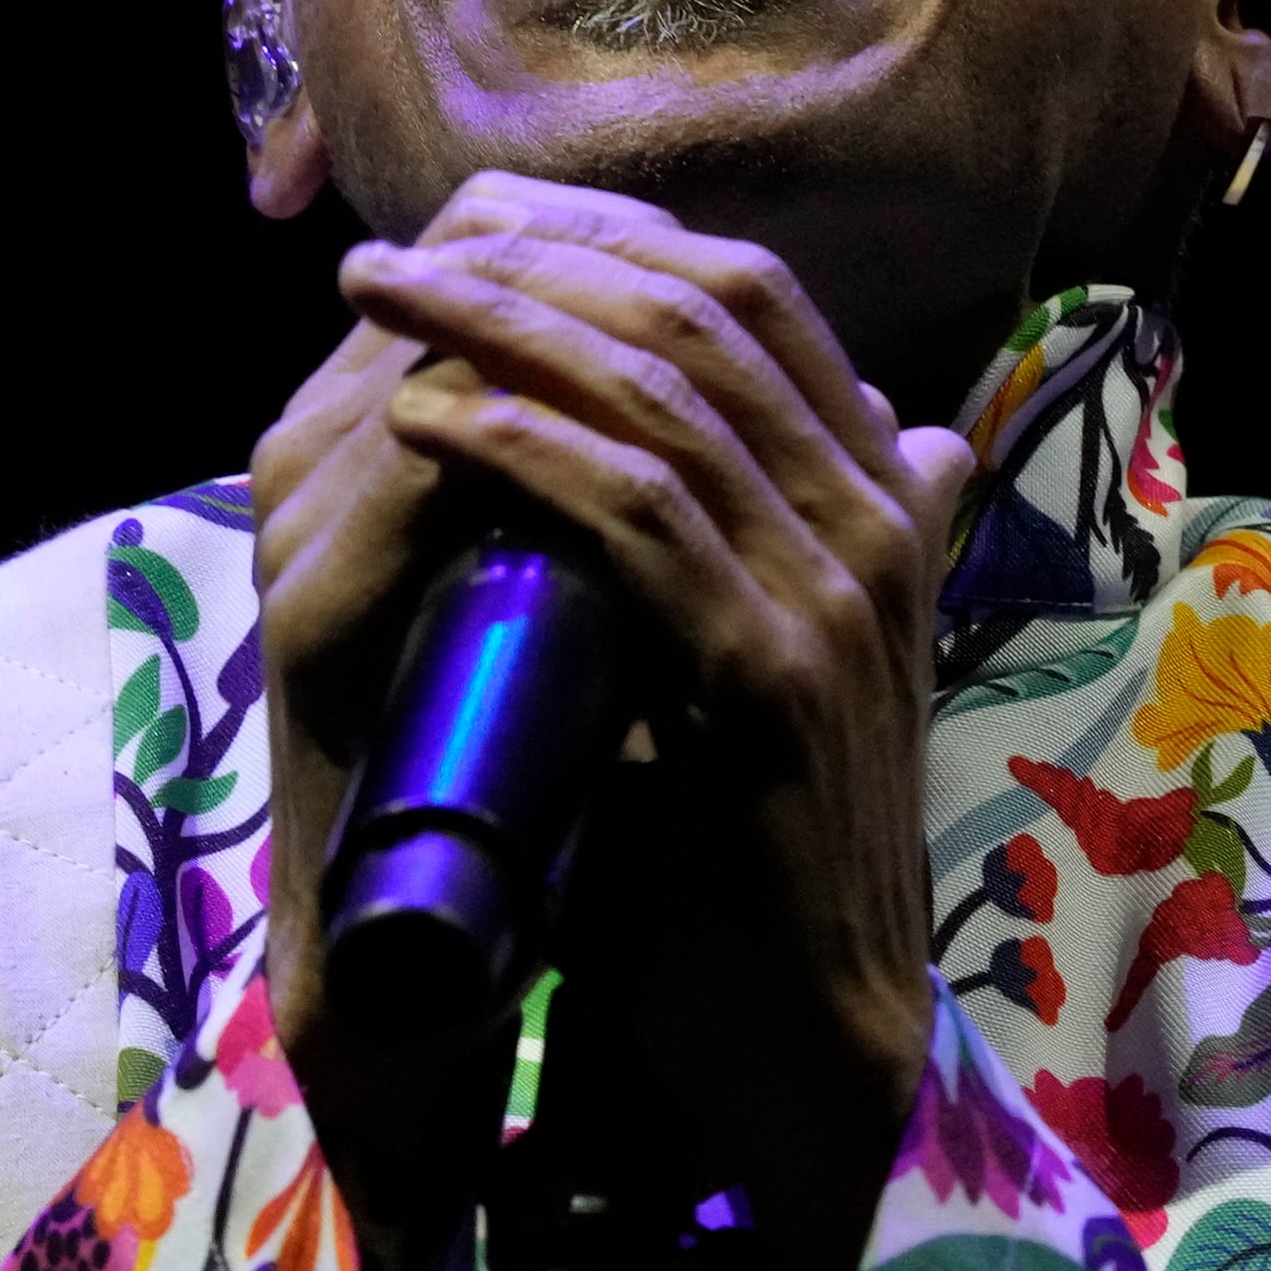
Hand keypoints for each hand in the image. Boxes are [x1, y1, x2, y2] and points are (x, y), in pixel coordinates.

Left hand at [248, 172, 981, 1270]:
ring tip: (382, 306)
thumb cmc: (762, 844)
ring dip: (499, 328)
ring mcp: (833, 594)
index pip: (756, 295)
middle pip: (702, 312)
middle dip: (530, 260)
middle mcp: (882, 519)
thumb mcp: (782, 653)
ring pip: (659, 392)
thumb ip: (786, 540)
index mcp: (888, 497)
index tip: (464, 236)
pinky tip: (428, 418)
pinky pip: (636, 513)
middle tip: (387, 258)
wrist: (808, 1035)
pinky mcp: (766, 677)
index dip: (604, 240)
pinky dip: (521, 448)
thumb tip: (823, 433)